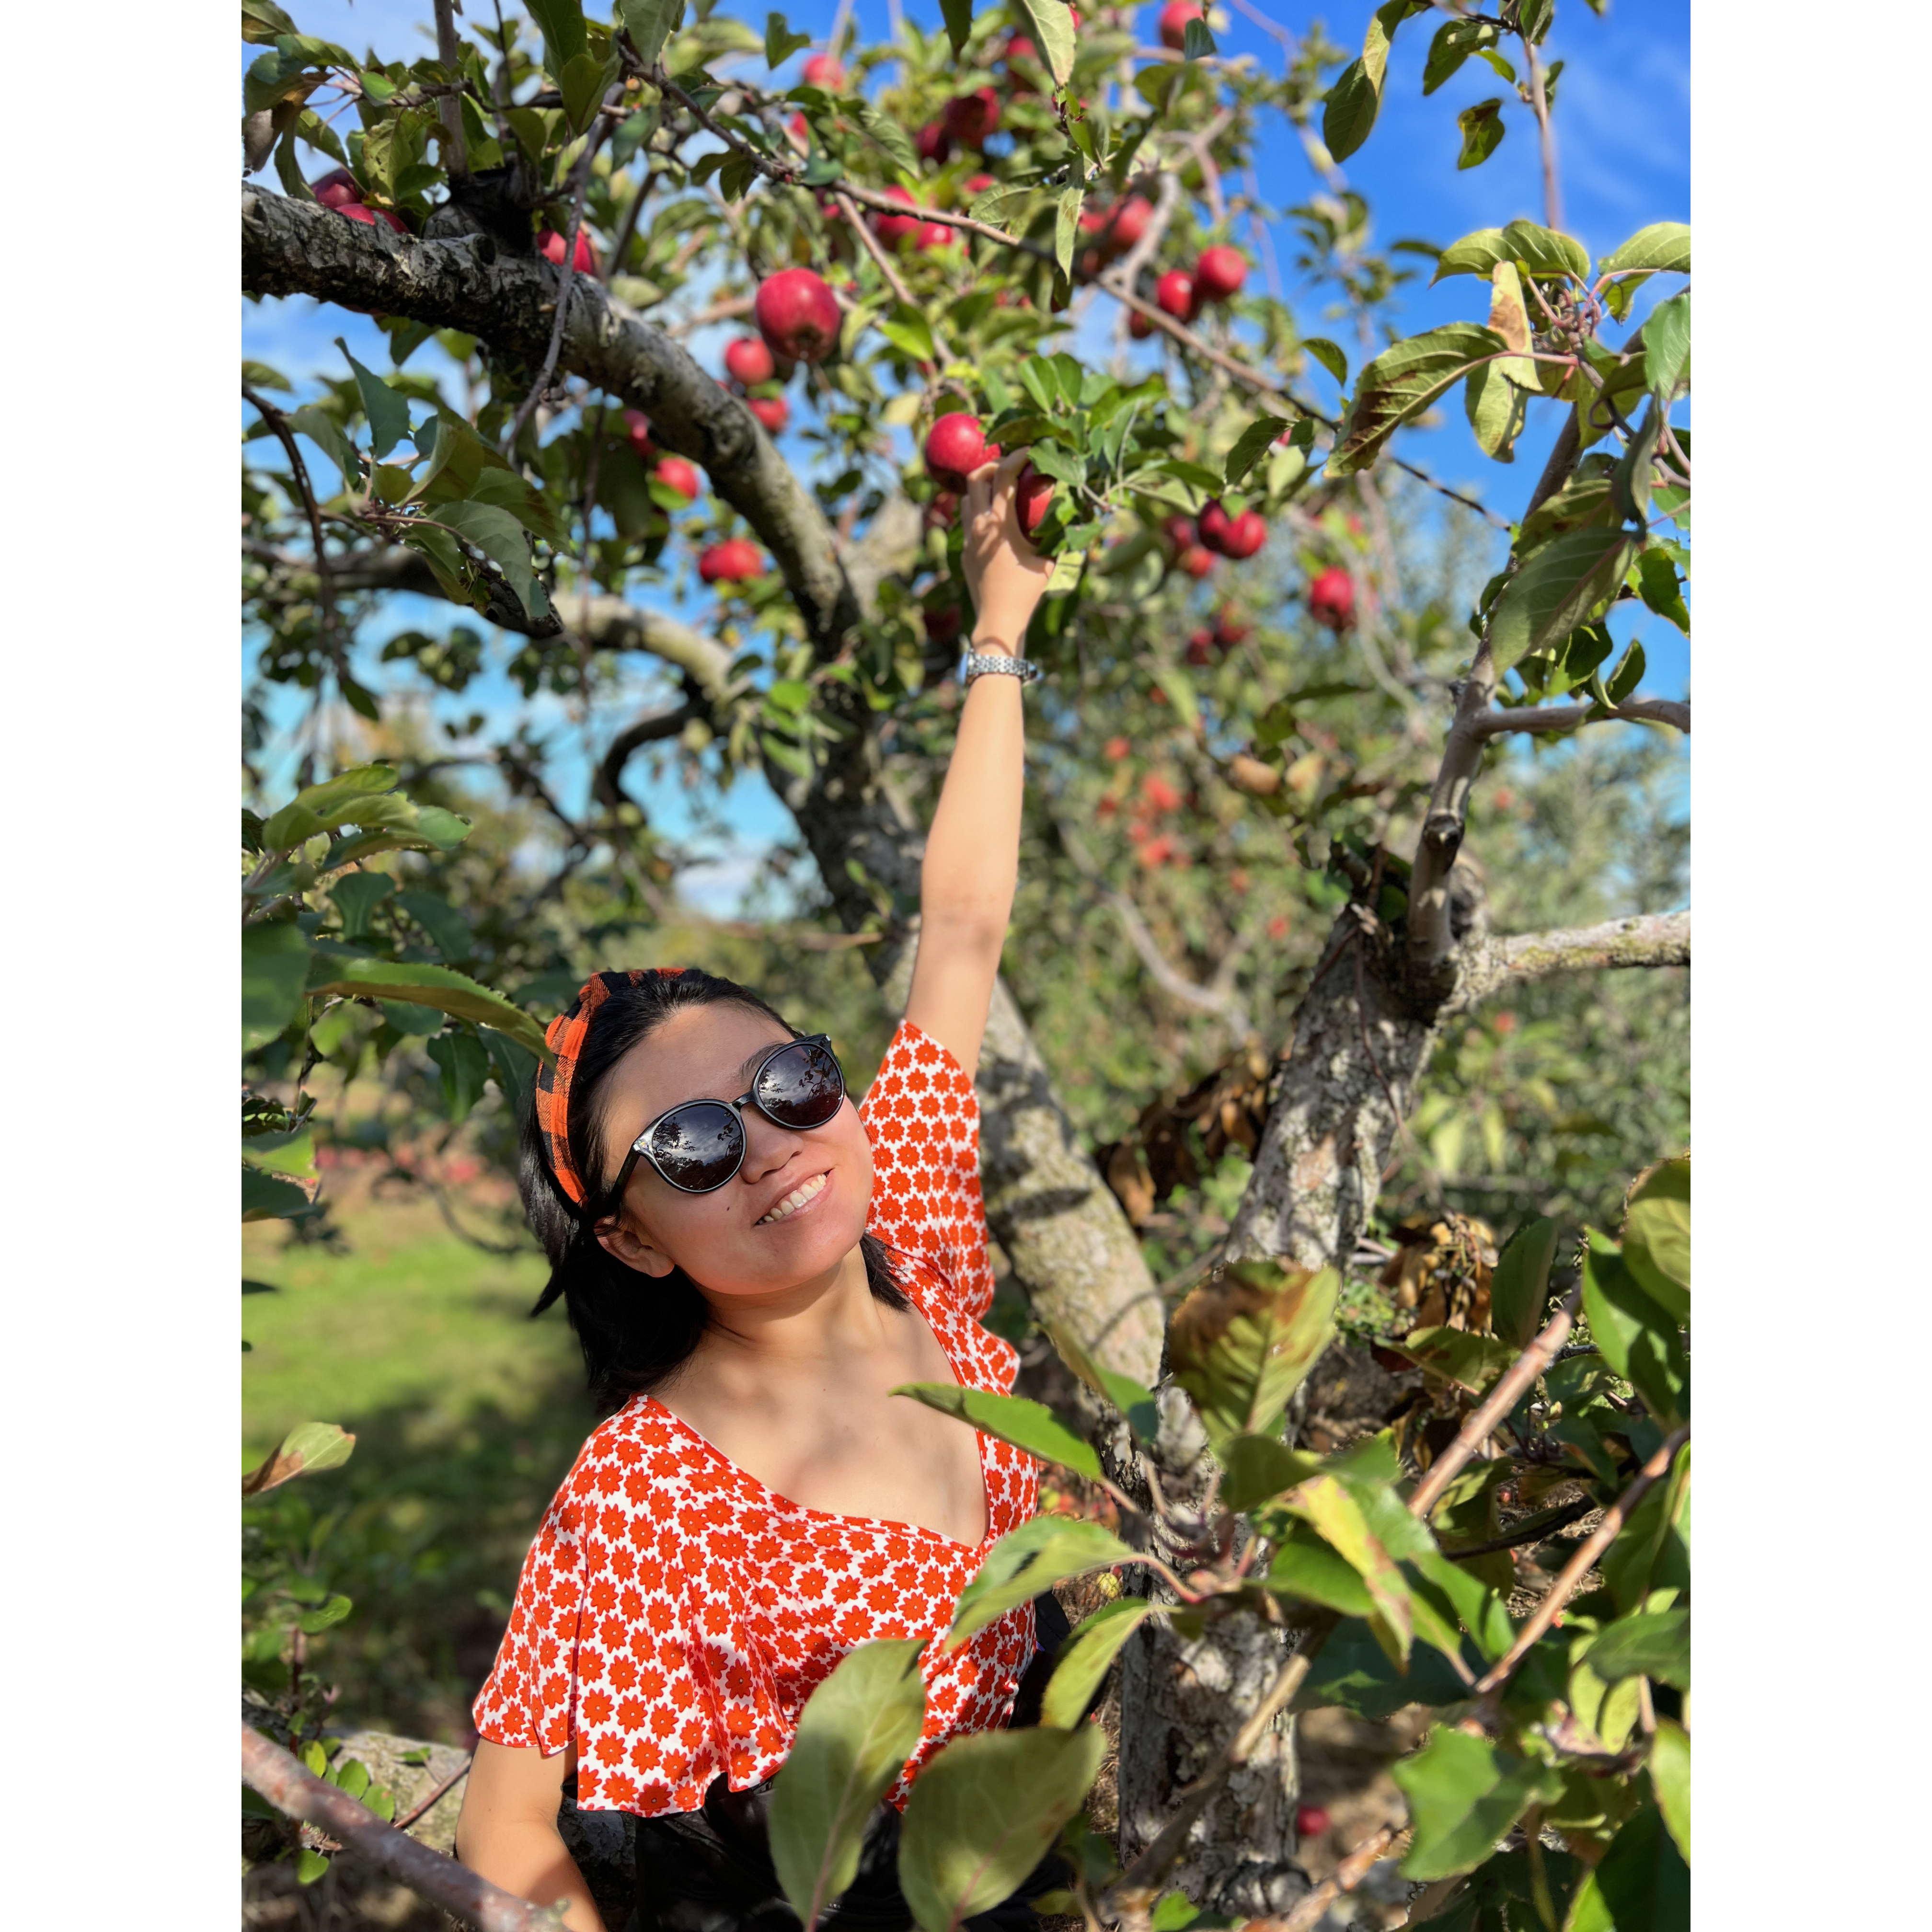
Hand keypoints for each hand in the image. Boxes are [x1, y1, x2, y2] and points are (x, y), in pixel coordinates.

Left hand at [961, 450, 1054, 647]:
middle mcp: (978, 525)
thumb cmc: (1026, 591)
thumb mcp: (1048, 560)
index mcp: (999, 523)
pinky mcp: (964, 552)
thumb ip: (1057, 535)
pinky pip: (966, 522)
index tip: (1029, 450)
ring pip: (966, 498)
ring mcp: (967, 538)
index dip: (1017, 457)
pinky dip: (978, 511)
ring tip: (999, 491)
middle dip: (992, 465)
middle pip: (975, 477)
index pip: (1004, 477)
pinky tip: (995, 520)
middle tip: (1009, 467)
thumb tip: (1074, 514)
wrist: (998, 619)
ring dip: (981, 488)